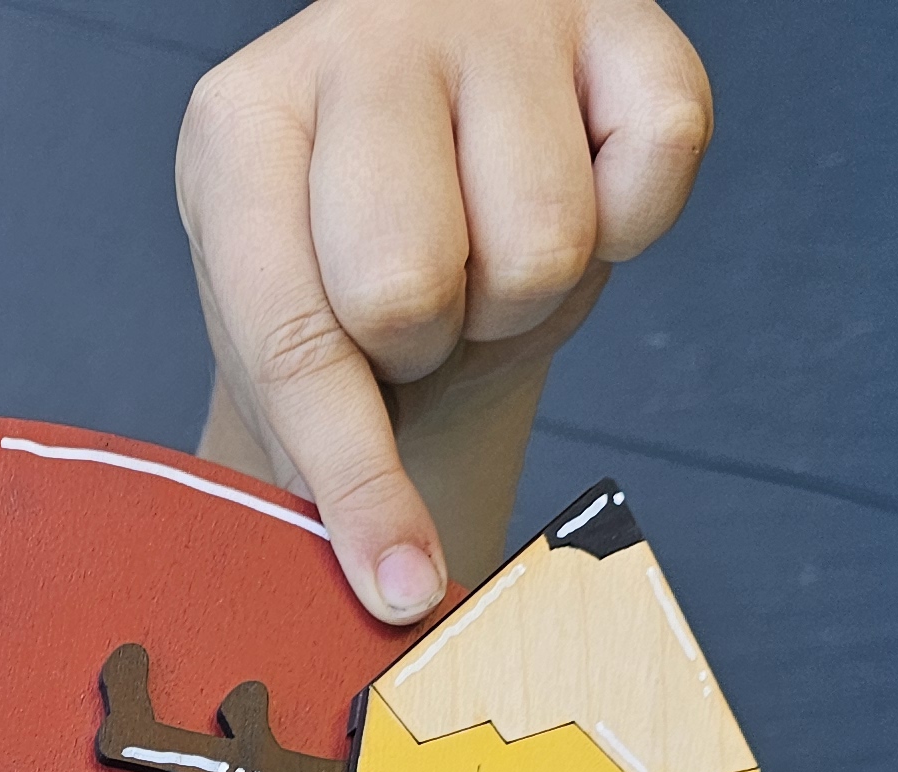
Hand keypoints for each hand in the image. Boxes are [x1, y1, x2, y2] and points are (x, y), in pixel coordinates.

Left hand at [183, 0, 712, 618]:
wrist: (439, 144)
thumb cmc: (353, 250)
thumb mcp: (297, 331)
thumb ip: (323, 445)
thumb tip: (406, 587)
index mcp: (240, 126)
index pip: (293, 332)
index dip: (356, 482)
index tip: (401, 587)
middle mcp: (357, 39)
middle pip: (409, 287)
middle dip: (428, 346)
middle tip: (421, 314)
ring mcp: (491, 15)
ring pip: (540, 243)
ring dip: (524, 291)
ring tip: (486, 249)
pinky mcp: (614, 13)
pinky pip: (658, 159)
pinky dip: (631, 216)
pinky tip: (575, 184)